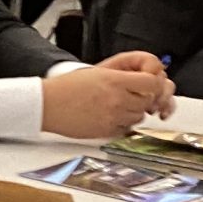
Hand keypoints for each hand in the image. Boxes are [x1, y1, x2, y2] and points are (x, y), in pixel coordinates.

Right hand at [41, 60, 174, 138]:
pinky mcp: (107, 131)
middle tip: (130, 95)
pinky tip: (109, 116)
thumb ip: (125, 72)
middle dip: (143, 98)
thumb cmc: (68, 87)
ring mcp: (113, 117)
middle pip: (148, 101)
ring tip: (116, 105)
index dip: (154, 83)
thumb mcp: (99, 70)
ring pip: (139, 116)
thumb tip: (146, 76)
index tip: (148, 84)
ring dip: (133, 111)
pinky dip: (123, 123)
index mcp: (115, 80)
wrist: (48, 105)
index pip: (153, 82)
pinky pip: (127, 129)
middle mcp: (117, 99)